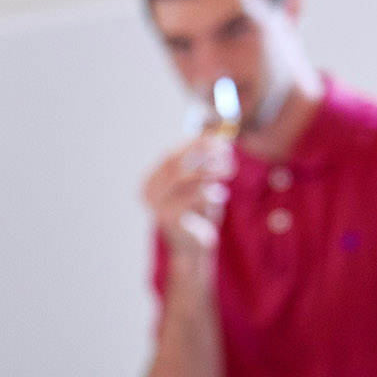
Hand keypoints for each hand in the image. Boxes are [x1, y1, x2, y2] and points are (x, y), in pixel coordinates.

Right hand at [144, 134, 234, 261]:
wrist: (193, 246)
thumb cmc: (197, 211)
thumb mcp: (200, 182)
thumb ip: (204, 159)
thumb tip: (216, 130)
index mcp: (152, 179)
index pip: (172, 154)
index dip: (196, 143)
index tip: (220, 139)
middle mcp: (148, 190)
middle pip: (175, 162)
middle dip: (204, 154)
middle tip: (227, 154)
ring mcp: (155, 205)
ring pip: (184, 176)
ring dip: (210, 170)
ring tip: (228, 172)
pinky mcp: (167, 218)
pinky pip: (193, 196)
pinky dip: (211, 192)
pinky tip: (220, 197)